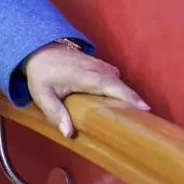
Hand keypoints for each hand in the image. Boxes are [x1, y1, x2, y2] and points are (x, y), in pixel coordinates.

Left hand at [24, 41, 149, 138]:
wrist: (38, 50)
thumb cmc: (40, 74)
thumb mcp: (42, 95)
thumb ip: (55, 113)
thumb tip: (69, 133)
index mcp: (84, 76)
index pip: (111, 86)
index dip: (128, 96)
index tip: (144, 108)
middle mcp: (96, 68)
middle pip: (119, 84)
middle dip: (133, 99)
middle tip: (144, 118)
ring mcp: (99, 64)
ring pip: (118, 80)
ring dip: (126, 94)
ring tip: (132, 113)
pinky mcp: (99, 64)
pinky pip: (114, 77)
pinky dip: (119, 87)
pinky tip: (118, 101)